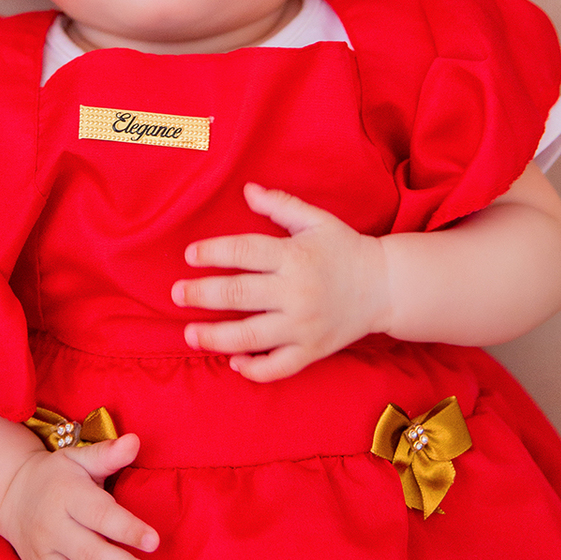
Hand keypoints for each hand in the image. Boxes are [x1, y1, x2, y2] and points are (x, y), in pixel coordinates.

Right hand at [0, 432, 161, 559]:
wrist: (11, 493)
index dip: (127, 528)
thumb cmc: (57, 475)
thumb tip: (134, 441)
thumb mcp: (78, 457)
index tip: (154, 541)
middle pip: (89, 553)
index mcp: (67, 496)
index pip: (100, 515)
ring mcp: (45, 557)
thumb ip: (107, 454)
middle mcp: (54, 529)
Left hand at [173, 183, 390, 381]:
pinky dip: (253, 369)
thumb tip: (246, 190)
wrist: (385, 286)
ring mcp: (303, 326)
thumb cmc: (345, 249)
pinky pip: (277, 367)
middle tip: (176, 293)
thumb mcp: (316, 220)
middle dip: (202, 294)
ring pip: (251, 336)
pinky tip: (233, 362)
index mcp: (295, 256)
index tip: (189, 255)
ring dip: (215, 337)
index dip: (213, 252)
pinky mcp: (311, 351)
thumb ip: (280, 205)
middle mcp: (296, 292)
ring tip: (189, 333)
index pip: (244, 251)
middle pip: (238, 294)